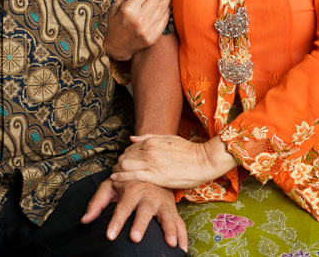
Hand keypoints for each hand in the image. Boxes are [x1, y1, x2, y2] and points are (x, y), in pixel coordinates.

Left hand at [81, 178, 187, 249]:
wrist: (151, 170)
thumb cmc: (128, 182)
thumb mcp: (110, 186)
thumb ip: (97, 202)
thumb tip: (84, 220)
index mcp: (132, 190)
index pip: (122, 207)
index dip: (116, 222)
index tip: (110, 236)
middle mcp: (148, 196)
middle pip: (144, 211)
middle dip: (141, 224)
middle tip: (135, 238)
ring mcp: (162, 203)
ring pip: (166, 216)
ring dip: (169, 230)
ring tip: (170, 244)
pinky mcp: (172, 209)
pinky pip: (180, 222)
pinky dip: (183, 235)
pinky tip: (182, 248)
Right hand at [104, 0, 174, 60]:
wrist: (118, 47)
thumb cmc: (116, 23)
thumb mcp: (117, 5)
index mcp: (129, 9)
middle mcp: (139, 19)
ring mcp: (148, 29)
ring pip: (163, 7)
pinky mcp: (153, 37)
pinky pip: (164, 19)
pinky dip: (167, 8)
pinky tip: (169, 1)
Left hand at [109, 134, 236, 189]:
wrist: (204, 161)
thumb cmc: (189, 151)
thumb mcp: (168, 138)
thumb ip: (148, 138)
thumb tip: (131, 138)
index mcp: (152, 141)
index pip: (130, 148)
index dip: (125, 155)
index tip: (122, 161)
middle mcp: (149, 151)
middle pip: (125, 156)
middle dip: (119, 163)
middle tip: (116, 169)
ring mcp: (152, 163)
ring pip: (126, 165)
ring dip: (117, 170)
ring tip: (114, 175)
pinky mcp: (156, 176)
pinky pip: (133, 176)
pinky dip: (122, 177)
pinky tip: (115, 179)